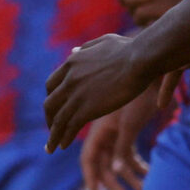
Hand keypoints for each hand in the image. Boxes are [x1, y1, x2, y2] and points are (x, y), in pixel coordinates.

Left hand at [44, 33, 153, 152]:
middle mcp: (68, 80)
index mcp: (71, 64)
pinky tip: (62, 146)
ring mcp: (75, 95)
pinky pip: (68, 128)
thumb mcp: (102, 42)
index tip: (56, 107)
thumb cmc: (129, 50)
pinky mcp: (85, 110)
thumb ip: (86, 49)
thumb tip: (73, 52)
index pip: (52, 85)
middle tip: (52, 128)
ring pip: (57, 120)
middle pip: (50, 104)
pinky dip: (62, 138)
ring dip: (53, 135)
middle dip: (49, 118)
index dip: (52, 98)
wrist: (139, 60)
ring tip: (51, 147)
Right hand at [78, 85, 157, 189]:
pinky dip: (136, 162)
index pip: (88, 158)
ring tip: (142, 188)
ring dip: (128, 174)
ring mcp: (116, 128)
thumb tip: (114, 170)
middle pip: (102, 162)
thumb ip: (122, 147)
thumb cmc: (141, 93)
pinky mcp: (130, 126)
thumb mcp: (130, 122)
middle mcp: (105, 130)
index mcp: (100, 129)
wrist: (154, 67)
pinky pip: (128, 151)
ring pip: (116, 159)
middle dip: (112, 181)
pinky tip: (147, 172)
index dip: (90, 176)